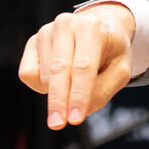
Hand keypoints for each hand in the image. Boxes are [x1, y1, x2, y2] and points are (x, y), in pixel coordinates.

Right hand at [18, 4, 136, 128]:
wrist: (99, 26)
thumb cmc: (110, 50)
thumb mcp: (121, 69)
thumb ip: (103, 90)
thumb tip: (78, 110)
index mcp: (93, 28)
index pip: (83, 66)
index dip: (78, 95)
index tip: (75, 118)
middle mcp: (66, 25)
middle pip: (58, 69)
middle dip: (58, 100)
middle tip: (58, 124)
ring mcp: (46, 31)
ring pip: (43, 75)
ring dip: (57, 93)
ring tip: (74, 84)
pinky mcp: (32, 41)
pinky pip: (28, 73)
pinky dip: (40, 86)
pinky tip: (57, 80)